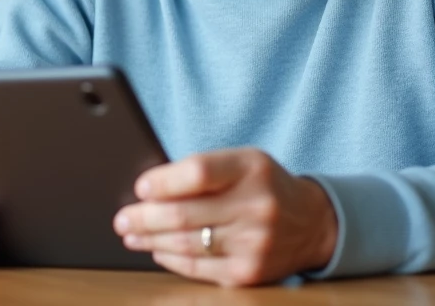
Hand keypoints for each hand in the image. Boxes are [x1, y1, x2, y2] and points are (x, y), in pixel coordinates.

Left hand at [112, 149, 337, 286]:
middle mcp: (256, 205)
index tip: (140, 187)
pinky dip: (171, 259)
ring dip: (151, 240)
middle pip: (185, 214)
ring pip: (187, 243)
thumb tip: (149, 189)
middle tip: (122, 218)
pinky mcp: (249, 272)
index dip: (164, 181)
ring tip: (131, 234)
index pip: (199, 173)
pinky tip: (156, 251)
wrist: (312, 223)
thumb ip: (204, 170)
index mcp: (252, 168)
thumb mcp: (243, 162)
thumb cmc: (263, 186)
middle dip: (144, 217)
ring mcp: (254, 243)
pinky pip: (198, 267)